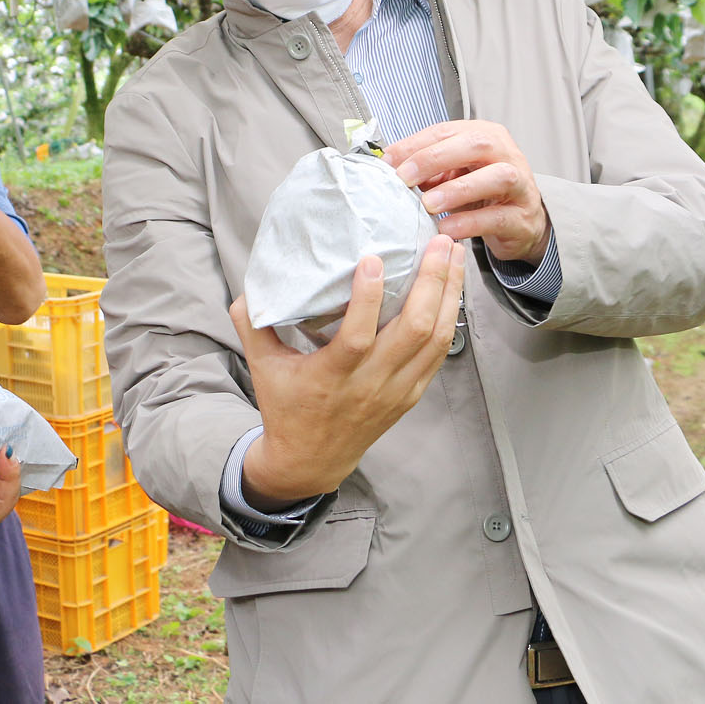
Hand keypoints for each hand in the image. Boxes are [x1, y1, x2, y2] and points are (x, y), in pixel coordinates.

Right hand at [231, 236, 467, 505]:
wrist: (311, 461)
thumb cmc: (286, 408)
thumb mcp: (263, 368)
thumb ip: (253, 325)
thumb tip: (248, 286)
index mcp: (331, 377)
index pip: (356, 337)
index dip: (367, 298)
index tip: (374, 258)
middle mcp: (370, 384)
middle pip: (413, 331)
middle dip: (432, 282)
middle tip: (439, 242)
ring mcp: (396, 391)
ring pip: (435, 339)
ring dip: (449, 294)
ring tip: (455, 255)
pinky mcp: (411, 395)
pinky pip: (439, 354)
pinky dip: (449, 318)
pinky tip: (453, 290)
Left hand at [384, 120, 549, 263]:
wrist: (520, 222)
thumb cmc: (484, 193)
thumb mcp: (454, 175)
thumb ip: (428, 170)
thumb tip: (392, 169)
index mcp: (484, 135)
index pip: (446, 131)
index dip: (414, 144)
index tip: (389, 162)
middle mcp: (505, 153)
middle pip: (474, 144)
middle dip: (434, 158)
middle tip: (405, 178)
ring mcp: (519, 184)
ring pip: (495, 177)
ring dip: (457, 189)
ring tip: (428, 204)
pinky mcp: (521, 216)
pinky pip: (497, 217)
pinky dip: (469, 222)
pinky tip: (448, 227)